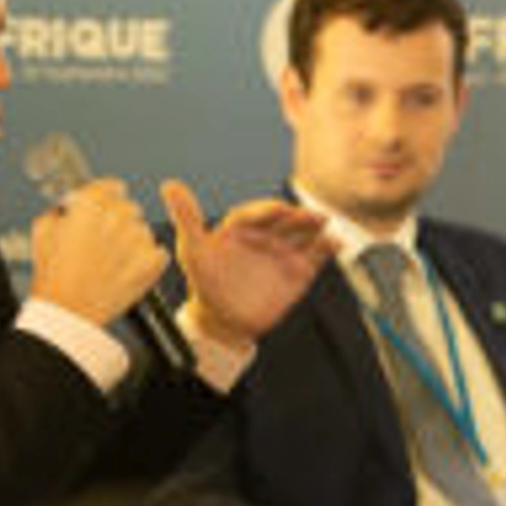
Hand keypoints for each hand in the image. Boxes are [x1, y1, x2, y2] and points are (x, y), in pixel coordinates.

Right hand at [29, 178, 168, 326]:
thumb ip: (59, 211)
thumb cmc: (53, 277)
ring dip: (132, 242)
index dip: (106, 199)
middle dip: (118, 222)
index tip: (104, 209)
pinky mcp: (152, 262)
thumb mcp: (42, 233)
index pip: (111, 186)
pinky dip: (147, 261)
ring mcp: (137, 239)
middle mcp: (117, 216)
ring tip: (113, 264)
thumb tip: (69, 208)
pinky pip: (158, 253)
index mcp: (90, 204)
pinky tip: (128, 272)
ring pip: (143, 231)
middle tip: (105, 244)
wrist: (68, 314)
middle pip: (129, 208)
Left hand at [160, 179, 335, 349]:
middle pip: (286, 221)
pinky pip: (316, 255)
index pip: (257, 213)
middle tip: (312, 217)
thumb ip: (186, 218)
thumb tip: (169, 185)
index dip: (267, 210)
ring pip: (305, 235)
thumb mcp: (192, 251)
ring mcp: (283, 251)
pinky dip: (328, 248)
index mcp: (241, 226)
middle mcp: (266, 234)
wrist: (223, 320)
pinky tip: (336, 243)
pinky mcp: (298, 270)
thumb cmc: (205, 282)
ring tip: (326, 227)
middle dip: (300, 217)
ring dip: (316, 229)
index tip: (278, 210)